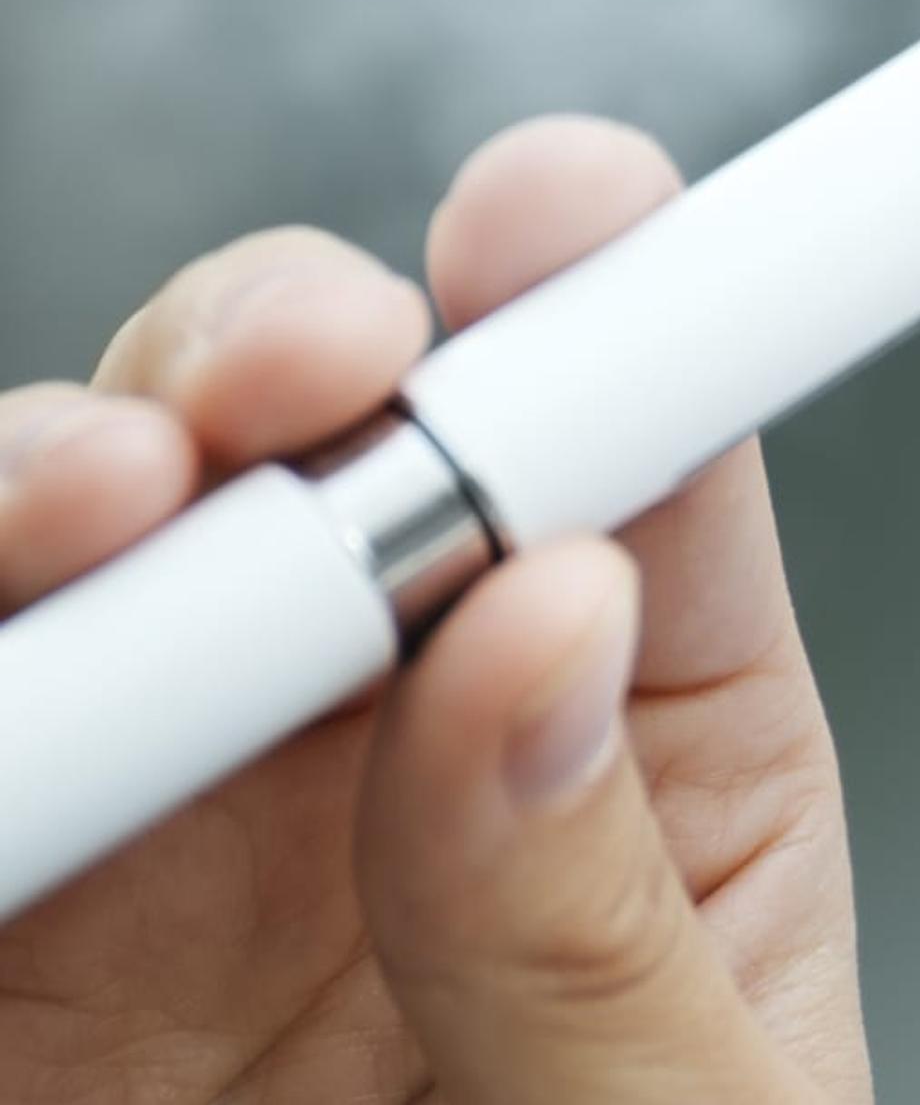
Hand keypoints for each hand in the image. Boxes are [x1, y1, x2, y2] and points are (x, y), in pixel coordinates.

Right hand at [0, 119, 869, 1103]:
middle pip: (329, 464)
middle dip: (288, 357)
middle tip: (303, 381)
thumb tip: (546, 627)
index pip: (640, 472)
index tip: (570, 214)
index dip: (610, 303)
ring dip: (58, 486)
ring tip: (89, 503)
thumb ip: (598, 922)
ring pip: (87, 581)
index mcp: (643, 769)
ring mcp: (164, 864)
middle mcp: (390, 775)